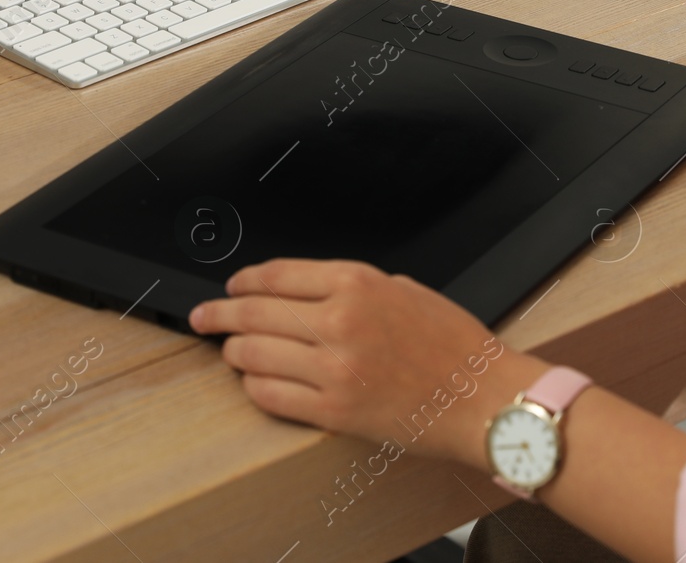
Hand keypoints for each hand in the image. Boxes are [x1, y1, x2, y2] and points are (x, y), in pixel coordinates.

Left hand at [190, 259, 548, 470]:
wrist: (483, 398)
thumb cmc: (453, 344)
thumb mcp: (403, 289)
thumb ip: (350, 287)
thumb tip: (299, 291)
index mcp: (358, 283)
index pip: (276, 275)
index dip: (243, 281)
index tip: (230, 287)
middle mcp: (340, 322)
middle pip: (254, 313)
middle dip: (219, 315)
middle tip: (203, 317)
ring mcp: (333, 369)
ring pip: (252, 356)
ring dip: (234, 353)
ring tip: (231, 352)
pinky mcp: (333, 412)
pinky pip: (270, 396)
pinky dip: (255, 387)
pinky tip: (257, 382)